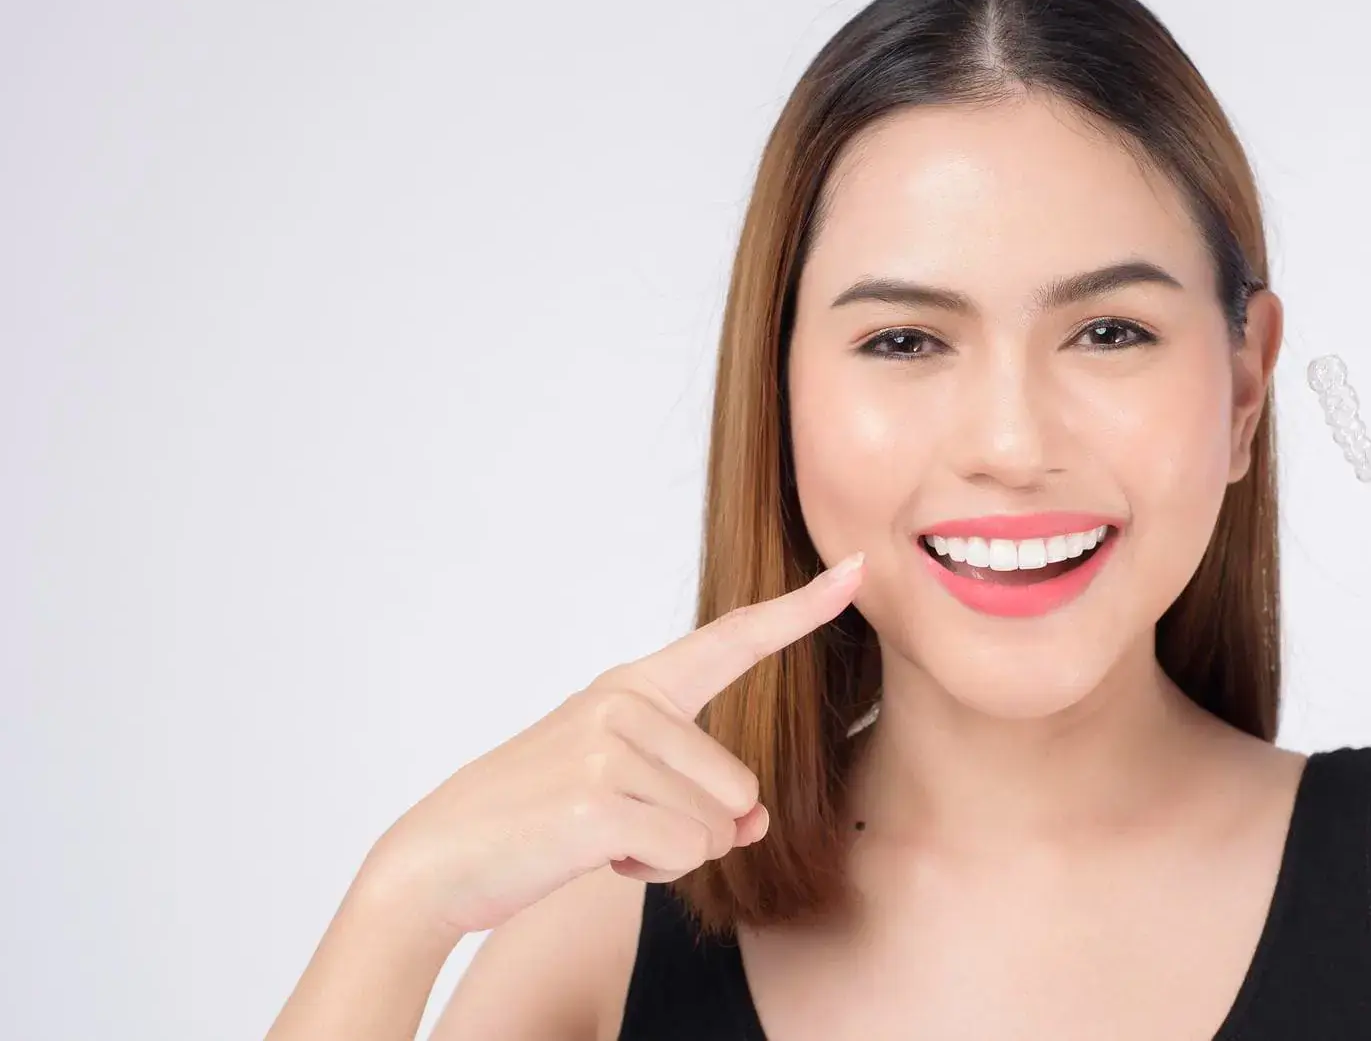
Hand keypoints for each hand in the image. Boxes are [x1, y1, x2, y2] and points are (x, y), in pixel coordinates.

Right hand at [358, 551, 865, 936]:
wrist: (441, 858)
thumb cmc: (539, 822)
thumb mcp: (629, 794)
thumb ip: (701, 795)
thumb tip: (756, 822)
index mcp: (636, 687)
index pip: (734, 640)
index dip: (801, 609)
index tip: (858, 570)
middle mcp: (627, 701)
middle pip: (743, 786)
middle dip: (697, 828)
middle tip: (618, 824)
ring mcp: (612, 746)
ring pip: (721, 824)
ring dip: (672, 852)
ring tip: (601, 835)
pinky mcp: (602, 800)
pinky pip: (687, 851)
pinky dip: (653, 871)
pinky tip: (595, 854)